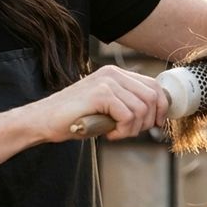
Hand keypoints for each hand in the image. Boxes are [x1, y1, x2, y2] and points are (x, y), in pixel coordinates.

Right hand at [23, 65, 167, 142]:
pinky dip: (122, 131)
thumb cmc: (75, 118)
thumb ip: (127, 104)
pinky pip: (128, 116)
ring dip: (132, 129)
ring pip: (142, 109)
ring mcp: (107, 81)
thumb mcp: (107, 108)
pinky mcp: (101, 93)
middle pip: (152, 97)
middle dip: (148, 121)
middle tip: (129, 131)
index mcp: (116, 73)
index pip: (154, 86)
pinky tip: (108, 133)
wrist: (44, 120)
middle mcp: (113, 73)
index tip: (156, 124)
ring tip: (115, 132)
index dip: (161, 107)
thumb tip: (157, 116)